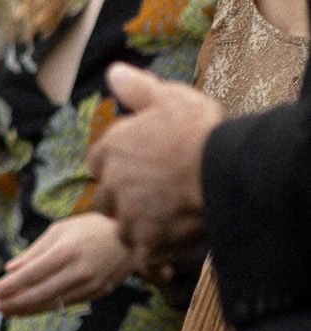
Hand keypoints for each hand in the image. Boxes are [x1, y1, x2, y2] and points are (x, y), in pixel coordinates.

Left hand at [0, 212, 133, 315]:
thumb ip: (34, 251)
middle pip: (41, 293)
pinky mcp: (98, 293)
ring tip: (7, 311)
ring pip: (54, 303)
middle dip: (15, 302)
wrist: (131, 239)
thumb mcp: (59, 230)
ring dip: (28, 309)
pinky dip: (46, 307)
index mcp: (66, 251)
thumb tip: (10, 268)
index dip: (11, 285)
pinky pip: (67, 303)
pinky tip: (30, 308)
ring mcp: (91, 285)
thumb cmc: (90, 229)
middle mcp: (79, 271)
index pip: (32, 274)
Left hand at [92, 64, 222, 278]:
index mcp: (111, 149)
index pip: (100, 164)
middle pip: (108, 199)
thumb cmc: (201, 130)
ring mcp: (131, 215)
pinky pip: (143, 256)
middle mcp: (114, 183)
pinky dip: (153, 257)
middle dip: (125, 200)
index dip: (119, 168)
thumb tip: (114, 73)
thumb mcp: (169, 97)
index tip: (139, 170)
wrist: (229, 170)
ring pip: (123, 229)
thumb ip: (137, 88)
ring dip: (138, 229)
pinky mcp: (151, 241)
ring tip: (162, 226)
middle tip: (152, 199)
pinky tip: (166, 253)